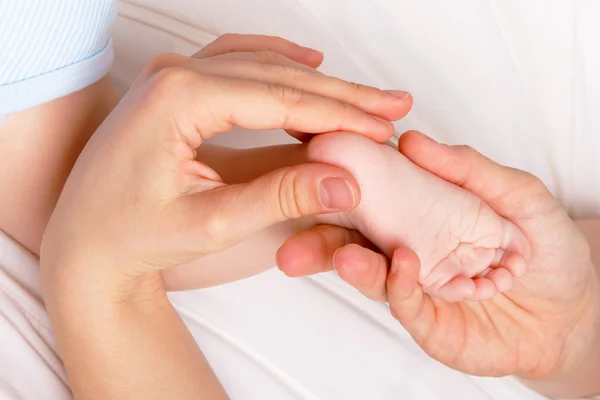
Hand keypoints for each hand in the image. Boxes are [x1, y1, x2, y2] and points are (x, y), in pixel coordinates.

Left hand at [40, 34, 411, 299]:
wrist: (85, 242)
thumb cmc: (133, 236)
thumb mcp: (213, 222)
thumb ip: (282, 196)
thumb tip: (349, 181)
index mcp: (179, 98)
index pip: (282, 99)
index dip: (340, 115)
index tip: (384, 128)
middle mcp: (175, 74)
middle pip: (278, 76)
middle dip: (341, 94)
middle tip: (393, 104)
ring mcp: (172, 76)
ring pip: (262, 66)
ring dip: (315, 81)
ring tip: (363, 95)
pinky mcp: (175, 87)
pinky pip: (236, 61)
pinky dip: (276, 63)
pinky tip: (304, 63)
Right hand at [277, 131, 599, 395]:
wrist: (574, 312)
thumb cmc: (545, 250)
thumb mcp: (517, 195)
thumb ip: (466, 169)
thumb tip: (411, 141)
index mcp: (418, 216)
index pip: (368, 198)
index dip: (337, 184)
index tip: (311, 164)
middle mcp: (406, 249)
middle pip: (351, 242)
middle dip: (317, 238)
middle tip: (293, 229)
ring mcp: (414, 287)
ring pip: (369, 275)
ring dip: (350, 264)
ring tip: (342, 255)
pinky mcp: (427, 322)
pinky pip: (405, 304)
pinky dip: (400, 285)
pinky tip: (403, 266)